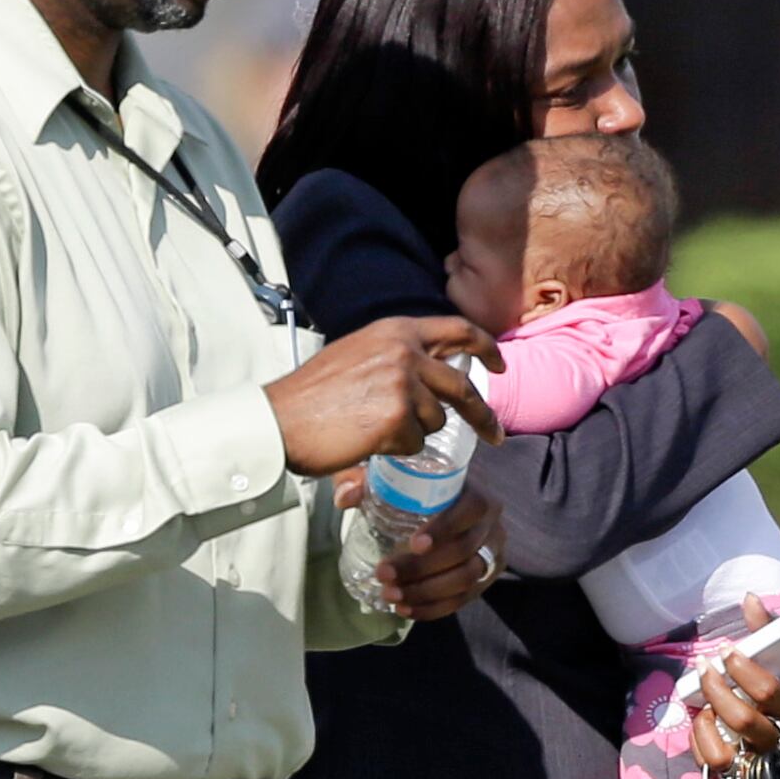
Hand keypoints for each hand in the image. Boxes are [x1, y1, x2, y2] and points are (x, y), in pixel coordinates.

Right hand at [269, 316, 497, 477]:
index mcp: (396, 330)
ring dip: (414, 432)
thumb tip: (432, 380)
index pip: (457, 329)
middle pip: (461, 386)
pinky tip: (367, 440)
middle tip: (494, 434)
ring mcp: (403, 383)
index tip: (499, 365)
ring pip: (435, 420)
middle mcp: (404, 351)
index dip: (485, 347)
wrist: (280, 418)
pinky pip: (416, 443)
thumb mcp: (359, 355)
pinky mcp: (397, 418)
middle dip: (482, 415)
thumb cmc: (314, 393)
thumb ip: (397, 360)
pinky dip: (397, 449)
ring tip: (375, 428)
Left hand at [373, 483, 505, 622]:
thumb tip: (345, 497)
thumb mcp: (389, 478)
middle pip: (464, 551)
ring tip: (391, 595)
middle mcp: (491, 525)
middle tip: (384, 575)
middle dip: (422, 569)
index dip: (445, 529)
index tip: (414, 544)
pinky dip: (434, 608)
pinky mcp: (486, 579)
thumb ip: (363, 479)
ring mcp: (493, 554)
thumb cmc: (416, 489)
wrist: (446, 507)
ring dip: (426, 592)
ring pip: (466, 580)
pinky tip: (406, 609)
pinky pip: (465, 599)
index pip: (471, 510)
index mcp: (476, 494)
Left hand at [687, 592, 779, 778]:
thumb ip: (772, 631)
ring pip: (725, 753)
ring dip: (706, 722)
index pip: (768, 691)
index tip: (728, 650)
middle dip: (718, 689)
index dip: (743, 668)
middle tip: (705, 667)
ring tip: (702, 700)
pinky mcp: (743, 772)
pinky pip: (712, 764)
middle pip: (742, 720)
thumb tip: (749, 598)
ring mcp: (760, 759)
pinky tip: (702, 718)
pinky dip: (700, 741)